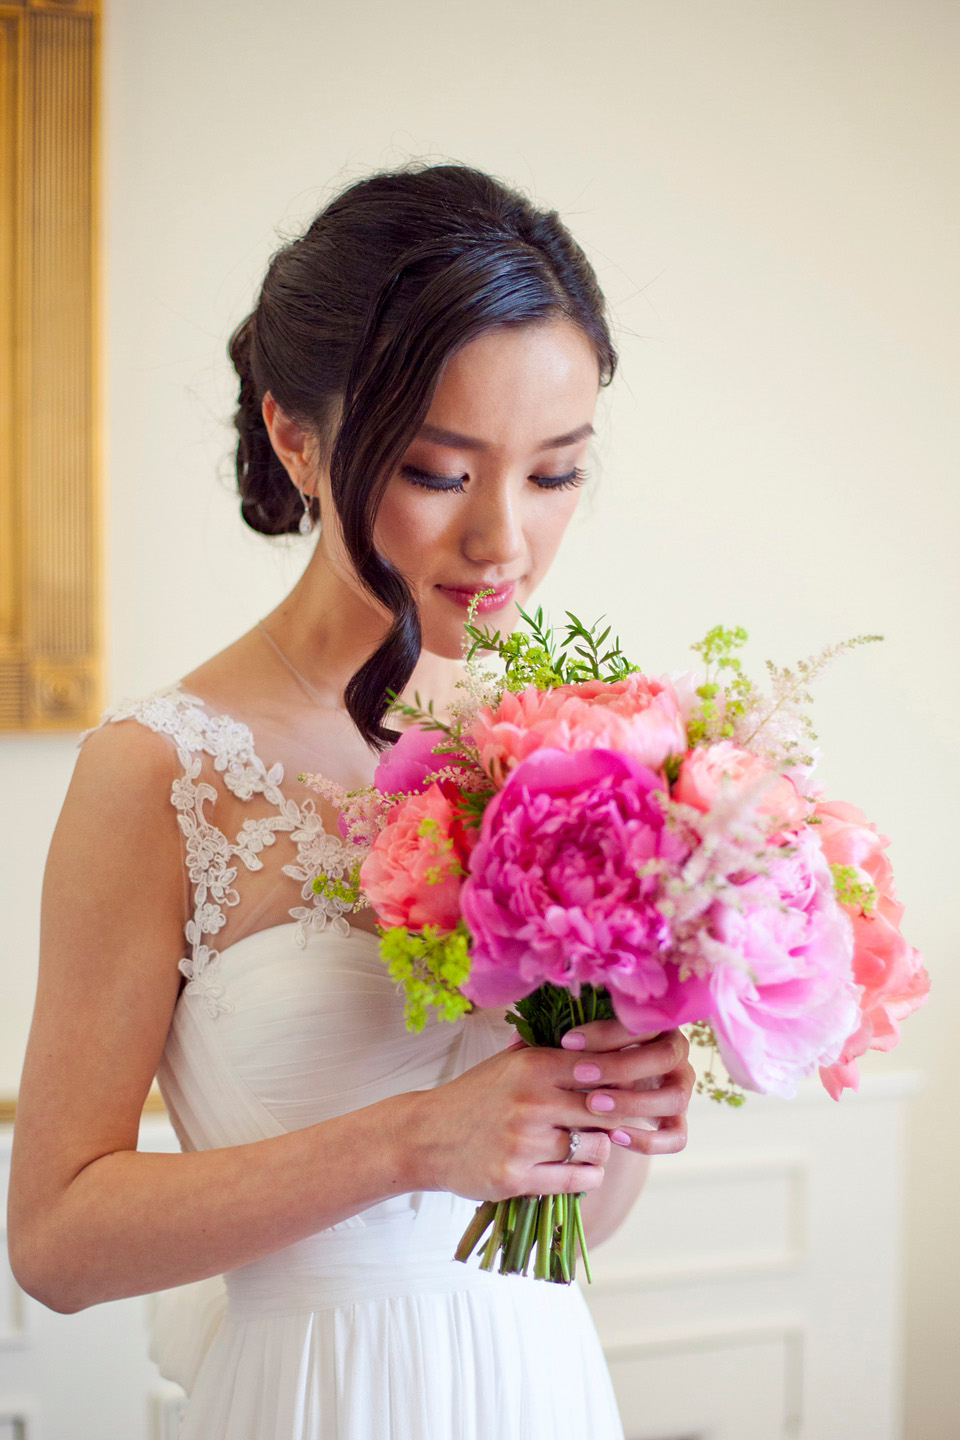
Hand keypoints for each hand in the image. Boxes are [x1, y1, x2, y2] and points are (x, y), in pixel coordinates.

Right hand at [406, 1042, 619, 1201]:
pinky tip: (584, 1168)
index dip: (620, 1079)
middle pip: (606, 1109)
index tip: (623, 1089)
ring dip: (602, 1149)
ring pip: (597, 1147)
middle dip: (617, 1117)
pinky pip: (577, 1179)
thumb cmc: (474, 1095)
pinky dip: (589, 1175)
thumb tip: (597, 1038)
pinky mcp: (516, 1178)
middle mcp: (531, 1101)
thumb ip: (549, 1051)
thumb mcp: (507, 1063)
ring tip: (594, 1147)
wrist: (426, 1136)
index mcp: (532, 1066)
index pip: (600, 1068)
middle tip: (614, 1122)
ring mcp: (524, 1142)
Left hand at [554, 1021, 694, 1156]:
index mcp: (662, 1028)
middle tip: (580, 1074)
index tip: (569, 1043)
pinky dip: (648, 1141)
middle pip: (664, 1058)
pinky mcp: (679, 1123)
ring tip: (592, 1104)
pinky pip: (676, 1138)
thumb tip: (570, 1044)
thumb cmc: (603, 1055)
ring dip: (633, 1102)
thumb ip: (593, 1042)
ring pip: (675, 1098)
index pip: (643, 1025)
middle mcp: (679, 1058)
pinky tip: (614, 1136)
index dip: (606, 1034)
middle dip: (619, 1066)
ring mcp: (683, 1091)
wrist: (618, 1088)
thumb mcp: (599, 1043)